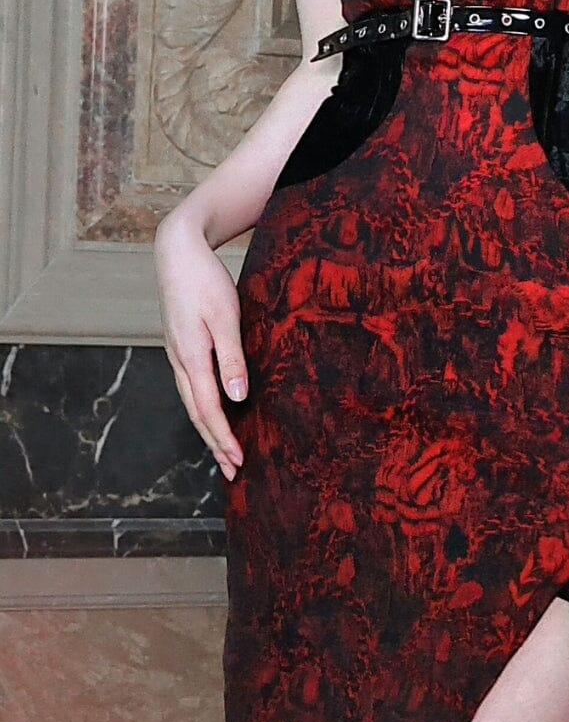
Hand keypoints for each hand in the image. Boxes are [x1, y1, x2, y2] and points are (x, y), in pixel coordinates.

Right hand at [154, 214, 247, 480]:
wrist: (177, 251)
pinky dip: (204, 406)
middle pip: (197, 413)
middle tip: (233, 471)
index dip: (223, 438)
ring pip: (192, 401)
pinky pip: (191, 385)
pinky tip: (214, 409)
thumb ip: (231, 359)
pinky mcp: (180, 344)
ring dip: (209, 428)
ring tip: (224, 451)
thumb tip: (237, 399)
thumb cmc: (204, 281)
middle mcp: (179, 361)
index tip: (238, 462)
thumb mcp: (225, 317)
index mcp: (190, 358)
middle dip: (215, 444)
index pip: (208, 410)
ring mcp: (177, 354)